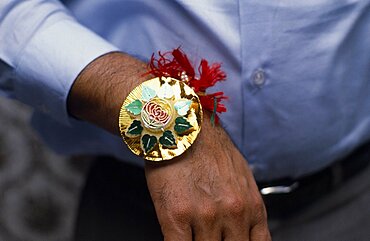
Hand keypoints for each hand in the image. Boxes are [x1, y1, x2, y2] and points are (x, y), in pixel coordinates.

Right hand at [68, 52, 270, 239]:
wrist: (181, 124)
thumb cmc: (208, 148)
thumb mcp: (241, 177)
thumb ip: (245, 207)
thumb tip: (244, 230)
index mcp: (251, 206)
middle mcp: (232, 213)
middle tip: (209, 236)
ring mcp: (204, 216)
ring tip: (191, 228)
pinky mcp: (175, 216)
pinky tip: (177, 236)